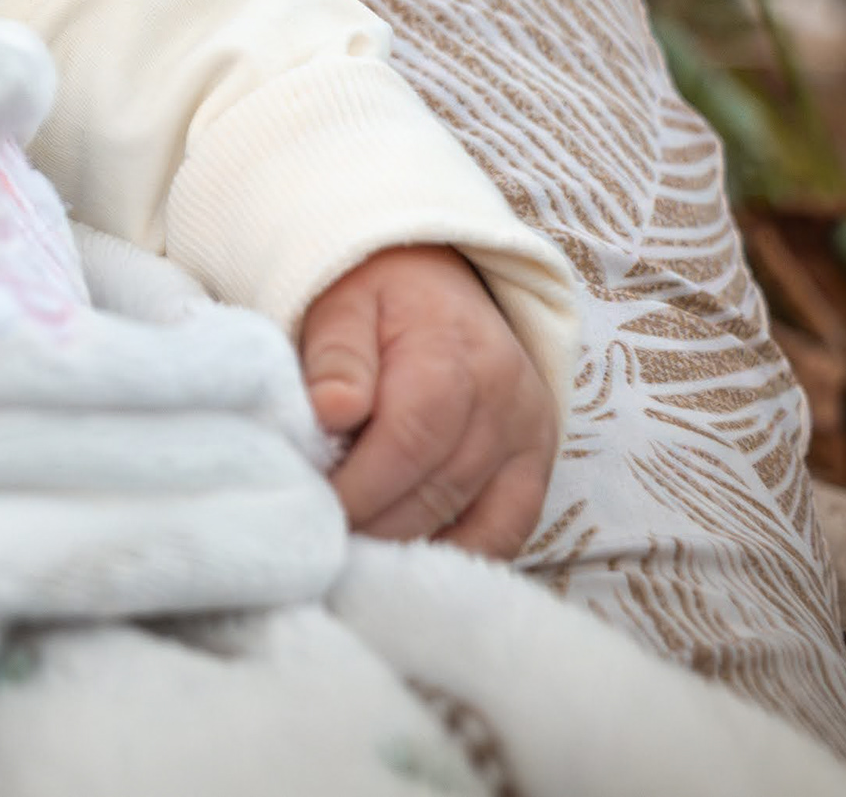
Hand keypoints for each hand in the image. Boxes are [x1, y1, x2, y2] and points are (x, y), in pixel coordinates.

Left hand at [298, 244, 555, 558]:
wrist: (434, 281)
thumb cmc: (375, 296)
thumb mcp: (342, 303)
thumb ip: (336, 355)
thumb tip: (332, 411)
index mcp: (452, 355)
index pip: (407, 442)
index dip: (358, 488)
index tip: (310, 511)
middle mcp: (504, 400)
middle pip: (437, 490)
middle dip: (373, 524)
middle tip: (320, 540)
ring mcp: (528, 437)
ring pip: (474, 521)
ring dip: (409, 546)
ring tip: (351, 553)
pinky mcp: (536, 464)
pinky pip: (510, 531)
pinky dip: (460, 554)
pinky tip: (410, 563)